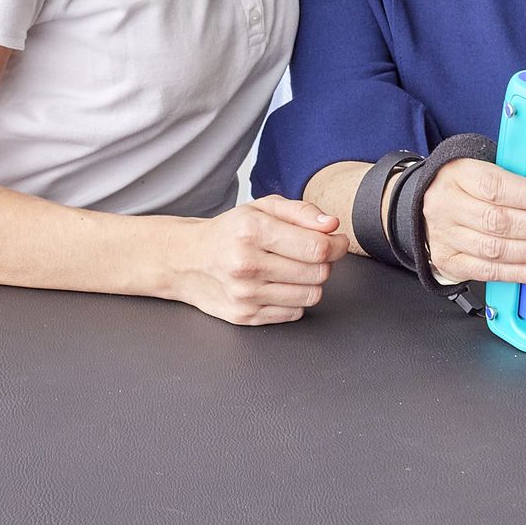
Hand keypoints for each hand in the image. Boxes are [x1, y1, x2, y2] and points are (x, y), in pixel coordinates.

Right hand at [174, 196, 349, 325]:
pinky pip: (294, 313)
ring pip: (310, 295)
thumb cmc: (230, 232)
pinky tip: (280, 285)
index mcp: (252, 231)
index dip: (337, 244)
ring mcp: (244, 294)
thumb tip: (332, 225)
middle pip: (318, 272)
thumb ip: (302, 212)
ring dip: (312, 281)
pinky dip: (295, 299)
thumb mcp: (263, 208)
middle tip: (313, 252)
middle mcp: (246, 264)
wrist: (188, 260)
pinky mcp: (245, 317)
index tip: (338, 240)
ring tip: (295, 268)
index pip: (317, 247)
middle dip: (325, 262)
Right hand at [419, 160, 525, 284]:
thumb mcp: (494, 166)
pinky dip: (520, 274)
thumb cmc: (469, 186)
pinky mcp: (449, 261)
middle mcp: (447, 204)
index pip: (497, 185)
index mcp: (459, 172)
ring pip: (496, 249)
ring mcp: (445, 236)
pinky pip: (488, 272)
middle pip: (500, 221)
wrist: (429, 207)